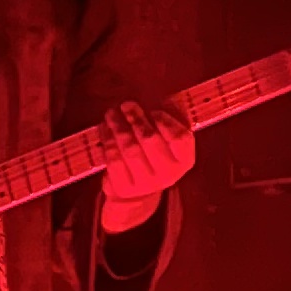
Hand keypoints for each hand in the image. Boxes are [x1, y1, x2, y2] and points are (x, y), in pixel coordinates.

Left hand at [96, 99, 195, 235]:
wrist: (138, 193)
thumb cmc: (154, 156)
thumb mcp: (166, 139)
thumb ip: (167, 118)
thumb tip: (159, 97)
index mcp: (184, 159)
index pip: (179, 137)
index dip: (164, 120)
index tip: (152, 110)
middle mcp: (168, 174)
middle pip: (150, 140)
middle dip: (136, 119)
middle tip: (126, 105)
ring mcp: (146, 183)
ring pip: (130, 149)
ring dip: (118, 127)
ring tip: (112, 113)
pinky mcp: (124, 187)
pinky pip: (114, 159)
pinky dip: (108, 141)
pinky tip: (105, 128)